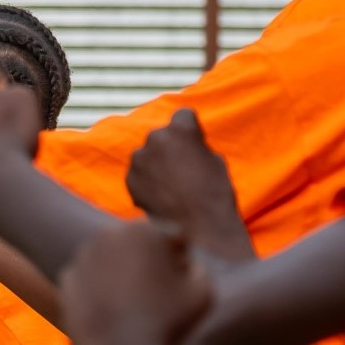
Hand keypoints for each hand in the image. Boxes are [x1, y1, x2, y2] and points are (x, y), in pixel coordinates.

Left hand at [59, 219, 215, 344]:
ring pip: (114, 259)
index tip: (180, 287)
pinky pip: (94, 280)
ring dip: (125, 273)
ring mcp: (82, 256)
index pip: (174, 238)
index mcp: (144, 229)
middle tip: (157, 294)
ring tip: (136, 305)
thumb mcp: (203, 292)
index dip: (183, 263)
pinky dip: (103, 291)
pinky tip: (114, 312)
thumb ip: (198, 266)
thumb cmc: (169, 325)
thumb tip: (184, 262)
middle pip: (141, 243)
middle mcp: (108, 234)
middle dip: (151, 262)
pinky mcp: (67, 280)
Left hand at [123, 111, 252, 259]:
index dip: (190, 130)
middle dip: (170, 147)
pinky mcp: (130, 178)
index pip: (183, 115)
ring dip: (156, 164)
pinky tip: (161, 197)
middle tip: (181, 170)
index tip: (193, 144)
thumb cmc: (214, 195)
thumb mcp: (215, 161)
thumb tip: (186, 146)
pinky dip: (147, 181)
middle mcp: (156, 137)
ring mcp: (139, 158)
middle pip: (162, 136)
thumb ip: (196, 147)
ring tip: (171, 187)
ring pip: (148, 155)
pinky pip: (139, 173)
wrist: (198, 229)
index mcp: (181, 129)